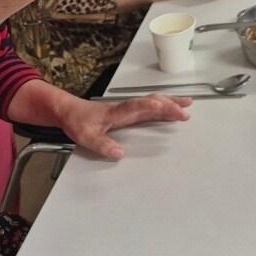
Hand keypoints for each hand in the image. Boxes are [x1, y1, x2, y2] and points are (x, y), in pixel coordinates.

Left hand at [57, 93, 190, 159]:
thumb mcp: (86, 136)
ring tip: (187, 104)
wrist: (68, 111)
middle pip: (152, 102)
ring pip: (153, 103)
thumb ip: (102, 145)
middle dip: (170, 105)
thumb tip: (120, 153)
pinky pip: (149, 107)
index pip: (139, 107)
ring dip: (170, 102)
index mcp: (118, 112)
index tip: (169, 109)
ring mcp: (128, 109)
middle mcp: (126, 108)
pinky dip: (162, 107)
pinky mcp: (127, 112)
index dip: (154, 107)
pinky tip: (169, 110)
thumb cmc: (77, 121)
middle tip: (186, 110)